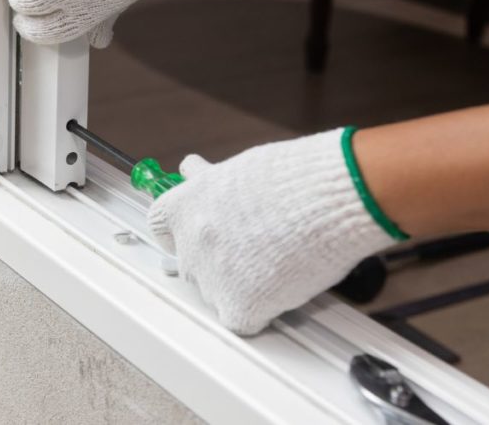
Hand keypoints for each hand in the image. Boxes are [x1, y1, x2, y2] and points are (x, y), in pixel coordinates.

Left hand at [146, 129, 395, 334]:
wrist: (328, 199)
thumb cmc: (295, 178)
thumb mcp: (241, 168)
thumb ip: (212, 182)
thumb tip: (196, 173)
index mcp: (186, 204)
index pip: (159, 225)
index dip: (179, 231)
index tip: (190, 232)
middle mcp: (191, 241)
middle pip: (190, 264)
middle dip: (215, 260)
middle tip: (251, 250)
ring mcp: (212, 277)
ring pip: (216, 293)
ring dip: (239, 285)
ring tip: (277, 261)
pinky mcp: (239, 306)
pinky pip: (244, 319)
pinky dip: (262, 310)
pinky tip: (282, 286)